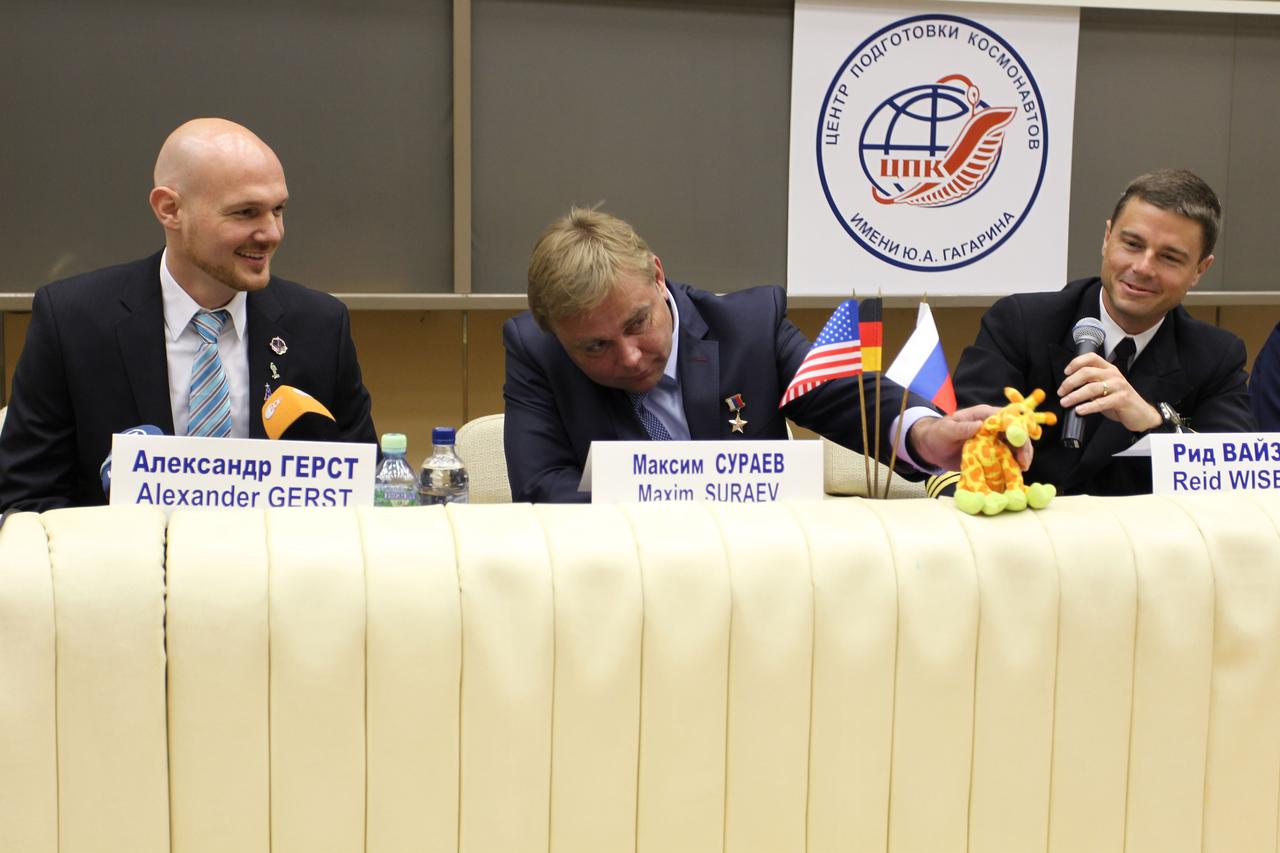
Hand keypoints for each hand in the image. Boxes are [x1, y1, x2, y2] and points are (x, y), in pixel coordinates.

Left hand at [908, 405, 1032, 472]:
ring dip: (1021, 457)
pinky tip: (1015, 474)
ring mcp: (994, 441)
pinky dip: (1012, 466)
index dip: (1018, 428)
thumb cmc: (938, 434)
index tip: (1021, 442)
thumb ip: (962, 427)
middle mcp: (993, 427)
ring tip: (1022, 470)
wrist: (931, 448)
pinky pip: (1006, 459)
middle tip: (1024, 462)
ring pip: (1015, 447)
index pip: (1008, 418)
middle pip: (1016, 433)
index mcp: (984, 415)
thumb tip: (979, 425)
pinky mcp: (992, 454)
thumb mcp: (948, 429)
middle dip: (1023, 446)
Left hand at [1059, 353, 1160, 431]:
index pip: (1091, 357)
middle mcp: (1113, 375)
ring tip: (1065, 402)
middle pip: (1087, 372)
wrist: (1141, 414)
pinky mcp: (1122, 399)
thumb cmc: (1120, 401)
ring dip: (1074, 396)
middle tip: (1061, 392)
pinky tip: (1079, 410)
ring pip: (1091, 388)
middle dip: (1070, 382)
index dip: (1076, 362)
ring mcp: (1118, 386)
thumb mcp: (1105, 389)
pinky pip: (1101, 402)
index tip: (1066, 372)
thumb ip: (1090, 385)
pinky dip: (1087, 407)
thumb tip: (1069, 388)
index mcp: (1108, 369)